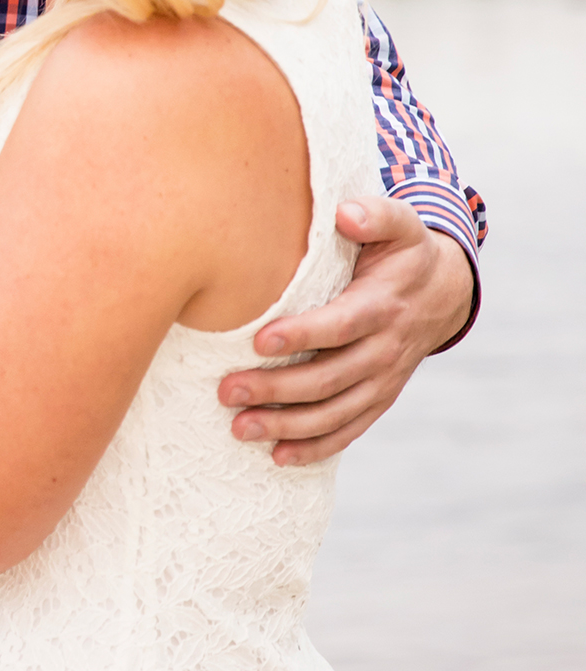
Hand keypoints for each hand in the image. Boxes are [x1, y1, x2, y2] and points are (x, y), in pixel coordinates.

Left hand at [217, 194, 476, 466]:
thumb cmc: (403, 251)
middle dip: (276, 389)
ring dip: (286, 427)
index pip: (340, 326)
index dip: (302, 336)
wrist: (443, 292)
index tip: (259, 341)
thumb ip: (376, 214)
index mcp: (381, 306)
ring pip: (334, 413)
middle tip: (227, 391)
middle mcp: (384, 350)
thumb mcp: (400, 224)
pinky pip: (348, 431)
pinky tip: (277, 458)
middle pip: (328, 378)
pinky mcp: (378, 399)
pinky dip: (315, 448)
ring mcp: (382, 380)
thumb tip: (346, 213)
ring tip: (239, 428)